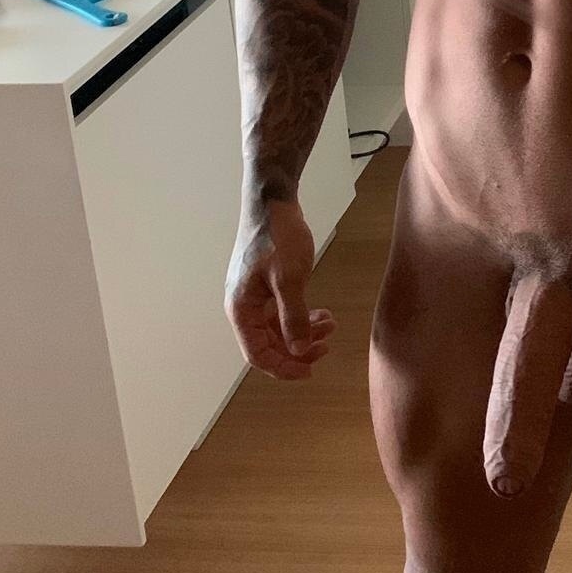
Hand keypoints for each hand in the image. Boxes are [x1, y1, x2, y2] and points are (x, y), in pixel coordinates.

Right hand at [224, 200, 335, 379]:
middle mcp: (243, 306)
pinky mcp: (266, 283)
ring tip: (330, 325)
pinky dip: (302, 315)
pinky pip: (282, 310)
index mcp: (241, 310)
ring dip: (303, 331)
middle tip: (327, 347)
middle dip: (298, 349)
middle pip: (268, 343)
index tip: (310, 371)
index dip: (283, 367)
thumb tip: (298, 350)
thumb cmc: (277, 238)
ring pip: (278, 327)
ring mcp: (254, 294)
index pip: (257, 354)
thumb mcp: (289, 279)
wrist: (273, 201)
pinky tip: (322, 312)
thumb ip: (293, 317)